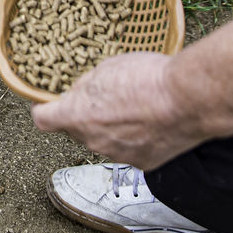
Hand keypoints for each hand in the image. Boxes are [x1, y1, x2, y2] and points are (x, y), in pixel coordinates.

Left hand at [31, 52, 203, 169]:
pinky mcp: (144, 163)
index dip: (43, 109)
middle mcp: (93, 141)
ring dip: (108, 127)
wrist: (190, 99)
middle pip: (75, 130)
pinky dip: (132, 138)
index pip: (42, 120)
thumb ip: (85, 86)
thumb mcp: (105, 69)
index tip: (47, 101)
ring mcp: (118, 155)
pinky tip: (147, 121)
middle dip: (81, 116)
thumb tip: (78, 94)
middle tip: (99, 98)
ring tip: (130, 107)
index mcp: (76, 116)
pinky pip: (127, 149)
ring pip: (102, 141)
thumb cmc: (148, 78)